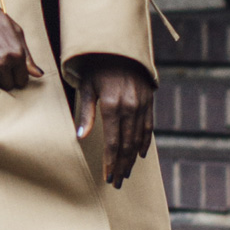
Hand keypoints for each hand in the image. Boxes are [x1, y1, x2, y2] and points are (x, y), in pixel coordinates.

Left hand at [75, 57, 153, 187]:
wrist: (121, 48)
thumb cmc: (97, 67)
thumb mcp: (87, 87)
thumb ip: (86, 112)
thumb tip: (80, 137)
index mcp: (112, 105)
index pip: (112, 142)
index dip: (110, 162)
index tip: (107, 177)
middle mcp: (130, 107)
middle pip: (126, 145)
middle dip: (121, 166)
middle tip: (117, 182)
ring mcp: (142, 105)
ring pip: (138, 139)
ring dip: (132, 158)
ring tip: (126, 173)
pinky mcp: (149, 102)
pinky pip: (148, 127)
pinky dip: (144, 143)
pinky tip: (139, 155)